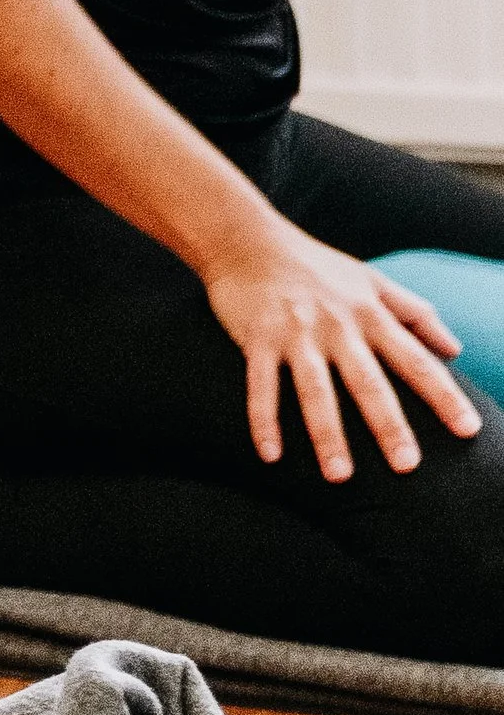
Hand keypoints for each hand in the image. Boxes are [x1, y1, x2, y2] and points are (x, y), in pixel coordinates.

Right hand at [203, 218, 479, 481]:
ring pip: (315, 389)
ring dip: (327, 434)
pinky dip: (264, 420)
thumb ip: (416, 313)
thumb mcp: (372, 281)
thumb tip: (455, 350)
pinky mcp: (257, 337)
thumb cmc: (315, 265)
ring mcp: (295, 332)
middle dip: (388, 424)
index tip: (468, 429)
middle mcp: (336, 325)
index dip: (443, 395)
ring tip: (340, 475)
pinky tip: (271, 455)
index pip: (415, 360)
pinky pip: (261, 385)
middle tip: (407, 466)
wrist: (246, 239)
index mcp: (369, 314)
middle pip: (367, 381)